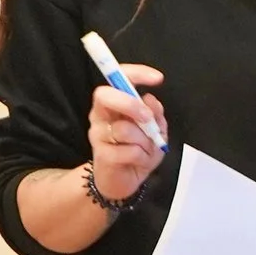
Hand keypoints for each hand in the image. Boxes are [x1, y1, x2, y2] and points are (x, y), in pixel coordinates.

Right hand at [87, 63, 164, 201]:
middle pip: (105, 96)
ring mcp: (98, 134)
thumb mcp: (155, 130)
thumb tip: (151, 100)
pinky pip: (130, 151)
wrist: (123, 182)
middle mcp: (100, 115)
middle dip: (130, 104)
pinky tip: (140, 161)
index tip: (157, 78)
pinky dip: (143, 157)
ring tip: (146, 149)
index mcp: (113, 103)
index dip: (136, 73)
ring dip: (145, 141)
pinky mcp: (101, 155)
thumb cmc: (137, 151)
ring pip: (125, 128)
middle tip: (148, 119)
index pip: (118, 78)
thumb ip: (155, 114)